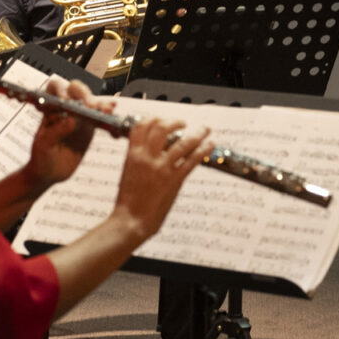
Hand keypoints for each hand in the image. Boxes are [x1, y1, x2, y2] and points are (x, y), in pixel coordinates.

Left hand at [22, 79, 109, 191]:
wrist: (49, 173)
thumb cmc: (40, 156)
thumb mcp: (44, 144)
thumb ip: (56, 131)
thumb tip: (72, 120)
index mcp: (50, 108)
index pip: (56, 88)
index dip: (62, 90)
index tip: (67, 102)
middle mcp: (66, 108)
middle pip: (77, 91)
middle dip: (85, 95)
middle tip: (90, 106)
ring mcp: (79, 117)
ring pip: (92, 103)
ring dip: (101, 104)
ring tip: (107, 110)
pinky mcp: (90, 128)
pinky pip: (101, 119)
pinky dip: (107, 117)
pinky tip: (112, 116)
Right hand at [110, 118, 212, 240]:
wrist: (131, 220)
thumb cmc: (128, 200)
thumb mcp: (128, 172)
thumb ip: (138, 158)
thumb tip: (150, 147)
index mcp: (132, 155)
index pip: (141, 126)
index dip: (153, 118)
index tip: (161, 119)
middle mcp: (147, 158)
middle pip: (162, 128)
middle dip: (175, 122)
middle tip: (182, 123)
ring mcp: (162, 168)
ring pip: (183, 143)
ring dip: (197, 133)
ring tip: (204, 130)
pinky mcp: (175, 180)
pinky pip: (192, 160)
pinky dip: (203, 150)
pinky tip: (209, 145)